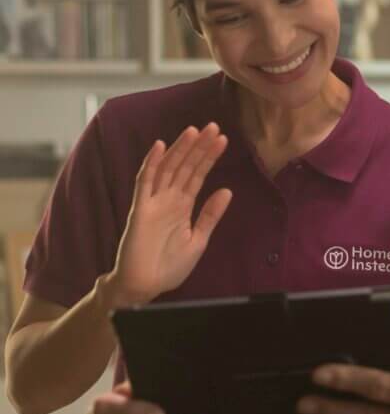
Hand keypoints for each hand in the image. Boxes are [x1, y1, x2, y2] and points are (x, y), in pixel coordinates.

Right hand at [107, 124, 231, 305]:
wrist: (145, 286)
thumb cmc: (169, 266)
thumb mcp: (199, 239)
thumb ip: (210, 215)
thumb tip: (227, 190)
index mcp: (182, 206)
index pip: (198, 175)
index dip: (209, 157)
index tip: (224, 140)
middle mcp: (168, 200)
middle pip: (185, 167)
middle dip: (199, 147)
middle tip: (214, 127)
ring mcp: (152, 202)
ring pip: (168, 169)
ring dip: (180, 149)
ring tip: (195, 130)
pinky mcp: (139, 210)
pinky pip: (144, 183)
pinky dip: (152, 164)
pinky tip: (160, 146)